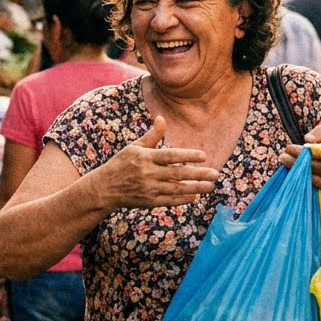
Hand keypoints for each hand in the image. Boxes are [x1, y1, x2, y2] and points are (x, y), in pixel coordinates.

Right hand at [97, 116, 217, 208]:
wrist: (105, 188)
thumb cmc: (121, 163)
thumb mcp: (135, 147)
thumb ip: (152, 135)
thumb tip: (162, 118)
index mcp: (145, 158)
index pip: (170, 156)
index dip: (187, 156)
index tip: (203, 156)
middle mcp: (148, 174)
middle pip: (177, 174)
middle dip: (198, 174)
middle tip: (215, 173)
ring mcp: (149, 189)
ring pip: (176, 189)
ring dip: (195, 188)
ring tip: (210, 185)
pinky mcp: (149, 201)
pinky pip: (169, 200)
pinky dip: (183, 199)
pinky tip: (195, 196)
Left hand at [279, 122, 320, 188]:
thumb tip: (307, 139)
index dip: (306, 150)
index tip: (289, 147)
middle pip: (318, 165)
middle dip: (298, 160)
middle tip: (282, 155)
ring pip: (316, 176)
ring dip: (298, 170)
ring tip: (284, 161)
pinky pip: (318, 186)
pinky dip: (304, 180)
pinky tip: (293, 172)